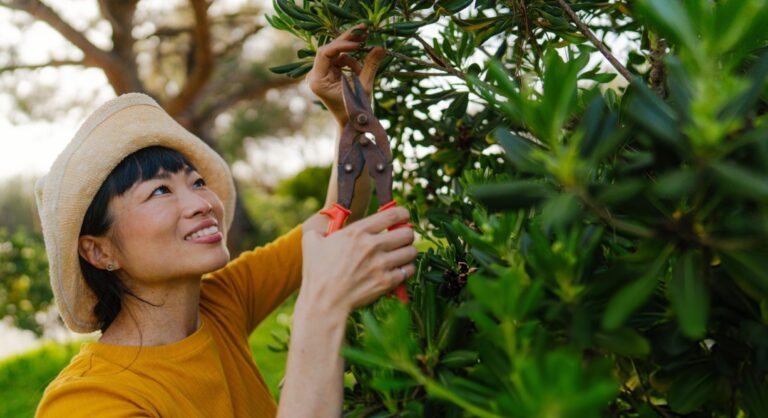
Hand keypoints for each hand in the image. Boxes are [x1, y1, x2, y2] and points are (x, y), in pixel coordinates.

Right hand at [299, 207, 416, 316]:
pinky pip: (409, 270)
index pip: (392, 215)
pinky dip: (406, 269)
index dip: (403, 214)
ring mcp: (381, 264)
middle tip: (402, 239)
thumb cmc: (316, 272)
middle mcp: (372, 246)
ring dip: (408, 252)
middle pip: (407, 233)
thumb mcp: (311, 242)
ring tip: (402, 255)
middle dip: (407, 234)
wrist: (324, 302)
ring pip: (411, 251)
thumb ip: (322, 229)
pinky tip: (399, 270)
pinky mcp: (387, 282)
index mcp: (357, 232)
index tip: (404, 217)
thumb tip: (326, 229)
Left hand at [306, 23, 385, 126]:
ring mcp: (321, 75)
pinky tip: (360, 71)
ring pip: (336, 54)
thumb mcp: (365, 87)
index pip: (325, 53)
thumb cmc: (356, 111)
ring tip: (364, 63)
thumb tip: (381, 47)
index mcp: (318, 80)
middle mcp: (315, 76)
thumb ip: (371, 65)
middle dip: (347, 41)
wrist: (352, 127)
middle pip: (329, 50)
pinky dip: (351, 62)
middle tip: (363, 30)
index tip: (358, 44)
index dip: (342, 45)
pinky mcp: (328, 75)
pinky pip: (339, 61)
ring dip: (352, 56)